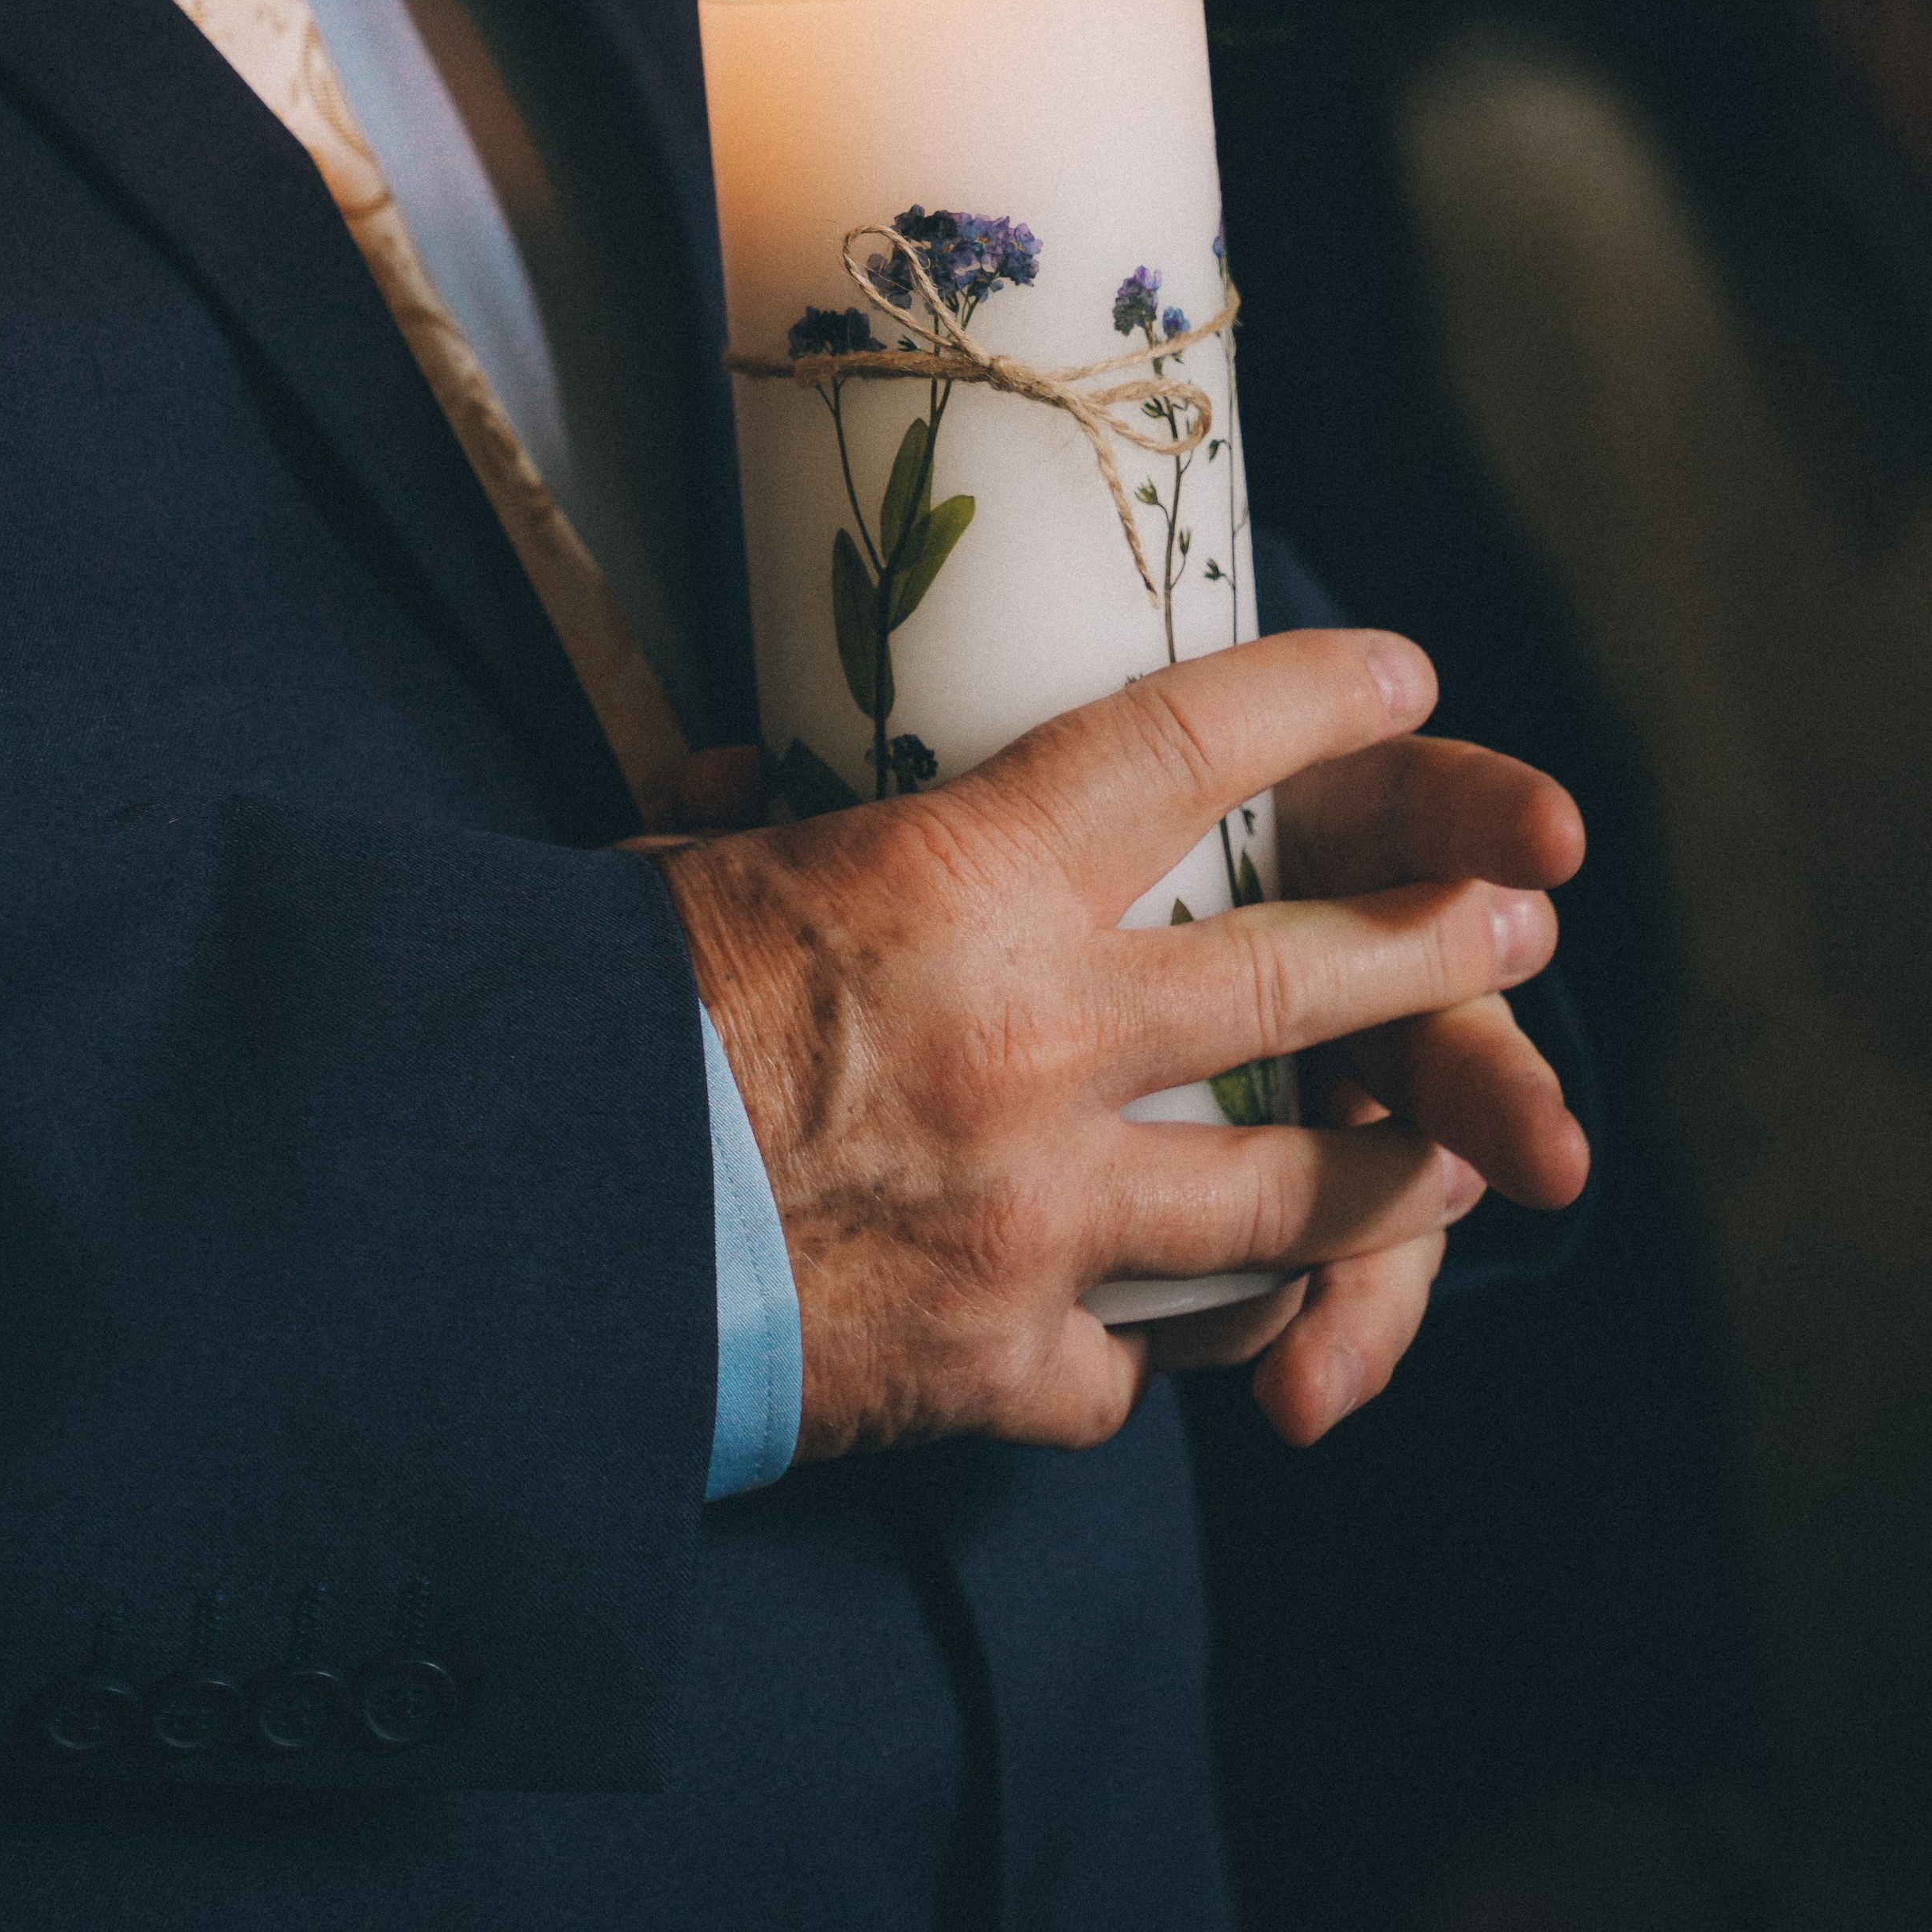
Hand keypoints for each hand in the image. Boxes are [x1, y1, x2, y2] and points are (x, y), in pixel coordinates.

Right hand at [658, 630, 1586, 1462]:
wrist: (518, 1231)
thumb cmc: (587, 1019)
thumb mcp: (700, 875)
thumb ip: (784, 830)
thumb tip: (739, 760)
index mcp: (959, 882)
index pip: (1183, 746)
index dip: (1317, 700)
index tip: (1406, 676)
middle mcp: (1037, 1038)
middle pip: (1303, 977)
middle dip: (1437, 943)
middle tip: (1521, 925)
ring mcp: (1040, 1215)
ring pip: (1287, 1201)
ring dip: (1386, 1176)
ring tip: (1450, 1159)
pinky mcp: (1004, 1363)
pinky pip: (1140, 1363)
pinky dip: (1161, 1343)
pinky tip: (1180, 1333)